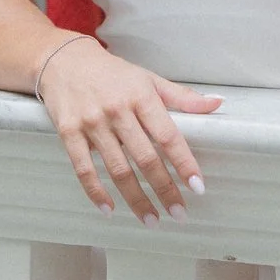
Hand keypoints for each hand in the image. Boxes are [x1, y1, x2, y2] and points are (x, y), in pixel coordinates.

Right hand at [37, 38, 222, 223]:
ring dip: (135, 199)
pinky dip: (96, 191)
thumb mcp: (148, 78)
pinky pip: (83, 168)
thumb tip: (217, 104)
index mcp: (140, 96)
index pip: (168, 135)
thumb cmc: (112, 73)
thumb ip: (182, 96)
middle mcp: (117, 110)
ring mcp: (92, 122)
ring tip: (151, 219)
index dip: (184, 163)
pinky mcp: (68, 132)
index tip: (197, 187)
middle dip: (164, 189)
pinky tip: (110, 208)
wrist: (62, 60)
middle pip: (145, 158)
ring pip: (117, 169)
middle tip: (179, 213)